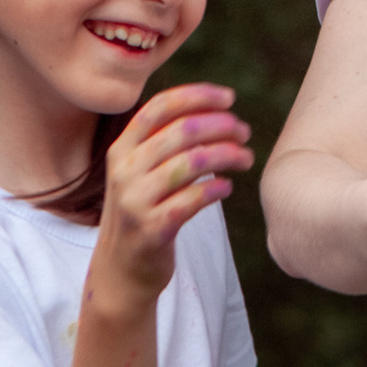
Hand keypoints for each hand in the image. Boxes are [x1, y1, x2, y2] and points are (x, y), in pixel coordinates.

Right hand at [94, 83, 253, 315]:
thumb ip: (165, 142)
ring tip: (246, 158)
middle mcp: (124, 170)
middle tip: (245, 132)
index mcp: (122, 149)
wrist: (119, 270)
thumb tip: (216, 109)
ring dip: (227, 155)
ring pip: (191, 163)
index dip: (197, 96)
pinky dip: (216, 189)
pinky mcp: (151, 229)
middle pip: (182, 131)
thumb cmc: (143, 212)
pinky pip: (191, 200)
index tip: (230, 98)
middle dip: (222, 126)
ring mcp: (135, 200)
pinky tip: (227, 187)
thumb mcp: (141, 172)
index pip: (159, 107)